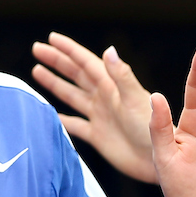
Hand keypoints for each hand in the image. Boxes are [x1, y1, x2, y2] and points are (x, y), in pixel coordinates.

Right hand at [32, 33, 155, 183]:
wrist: (158, 159)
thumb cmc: (151, 127)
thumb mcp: (136, 98)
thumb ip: (121, 75)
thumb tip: (108, 50)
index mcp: (111, 86)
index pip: (85, 62)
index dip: (68, 49)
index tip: (51, 37)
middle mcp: (104, 98)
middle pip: (75, 75)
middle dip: (57, 61)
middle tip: (36, 48)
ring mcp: (100, 117)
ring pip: (72, 96)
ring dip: (55, 84)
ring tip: (37, 71)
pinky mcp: (98, 136)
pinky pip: (74, 125)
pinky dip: (61, 120)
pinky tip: (49, 115)